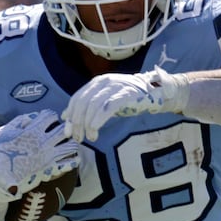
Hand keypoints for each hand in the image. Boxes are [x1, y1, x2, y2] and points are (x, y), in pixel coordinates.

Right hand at [0, 111, 79, 213]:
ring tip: (69, 143)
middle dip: (65, 128)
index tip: (49, 119)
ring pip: (70, 146)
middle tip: (63, 130)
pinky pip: (68, 164)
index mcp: (32, 131)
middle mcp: (43, 142)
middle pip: (64, 130)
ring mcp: (48, 157)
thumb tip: (33, 116)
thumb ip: (20, 121)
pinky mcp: (50, 169)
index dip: (50, 115)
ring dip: (71, 143)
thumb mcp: (5, 131)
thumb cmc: (0, 152)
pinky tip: (75, 159)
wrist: (0, 175)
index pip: (50, 116)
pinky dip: (73, 161)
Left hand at [62, 67, 188, 141]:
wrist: (154, 93)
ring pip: (92, 106)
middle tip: (78, 138)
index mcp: (96, 83)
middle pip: (83, 103)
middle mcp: (103, 82)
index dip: (70, 116)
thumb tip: (66, 117)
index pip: (77, 98)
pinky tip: (94, 131)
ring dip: (86, 124)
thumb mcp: (105, 102)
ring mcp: (114, 87)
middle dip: (77, 122)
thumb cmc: (129, 99)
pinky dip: (97, 121)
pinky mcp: (124, 95)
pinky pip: (106, 108)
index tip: (68, 131)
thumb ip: (87, 107)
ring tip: (88, 137)